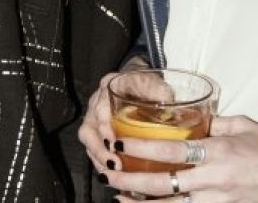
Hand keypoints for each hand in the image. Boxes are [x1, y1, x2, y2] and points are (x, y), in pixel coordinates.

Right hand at [77, 57, 153, 172]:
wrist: (139, 83)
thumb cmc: (146, 83)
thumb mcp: (153, 82)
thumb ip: (159, 91)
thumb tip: (168, 105)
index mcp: (108, 87)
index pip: (99, 107)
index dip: (104, 126)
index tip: (113, 142)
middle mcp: (96, 103)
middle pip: (88, 129)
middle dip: (98, 150)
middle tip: (114, 164)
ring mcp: (95, 119)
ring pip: (89, 142)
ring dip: (99, 159)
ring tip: (114, 173)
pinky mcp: (99, 133)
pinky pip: (95, 149)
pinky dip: (102, 162)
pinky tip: (114, 175)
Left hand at [104, 115, 257, 202]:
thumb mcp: (240, 125)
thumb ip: (212, 122)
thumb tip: (187, 116)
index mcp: (216, 151)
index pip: (171, 151)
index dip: (142, 149)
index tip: (120, 144)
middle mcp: (212, 178)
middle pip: (163, 184)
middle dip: (131, 180)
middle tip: (108, 173)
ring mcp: (216, 200)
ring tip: (118, 197)